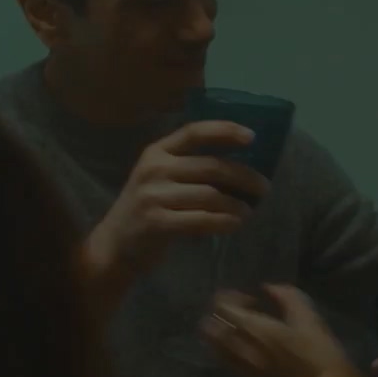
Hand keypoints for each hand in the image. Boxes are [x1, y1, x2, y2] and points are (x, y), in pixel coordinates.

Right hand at [84, 121, 271, 282]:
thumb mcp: (160, 179)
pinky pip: (201, 219)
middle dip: (243, 176)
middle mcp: (153, 168)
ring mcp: (153, 196)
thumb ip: (189, 168)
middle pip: (210, 166)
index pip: (194, 132)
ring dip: (236, 204)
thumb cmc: (146, 209)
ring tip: (248, 211)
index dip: (224, 131)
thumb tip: (240, 166)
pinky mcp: (156, 222)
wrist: (114, 245)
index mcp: (156, 152)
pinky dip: (224, 222)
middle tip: (264, 187)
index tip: (252, 136)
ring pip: (210, 195)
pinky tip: (235, 224)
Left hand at [202, 285, 375, 376]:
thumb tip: (269, 288)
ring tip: (241, 333)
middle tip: (237, 314)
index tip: (247, 298)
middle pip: (210, 331)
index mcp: (255, 331)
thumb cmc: (323, 359)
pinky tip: (252, 355)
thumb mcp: (312, 321)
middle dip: (217, 318)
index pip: (222, 308)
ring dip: (222, 338)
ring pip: (216, 352)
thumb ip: (288, 298)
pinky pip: (231, 368)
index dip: (228, 298)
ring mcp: (243, 374)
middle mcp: (241, 352)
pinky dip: (233, 356)